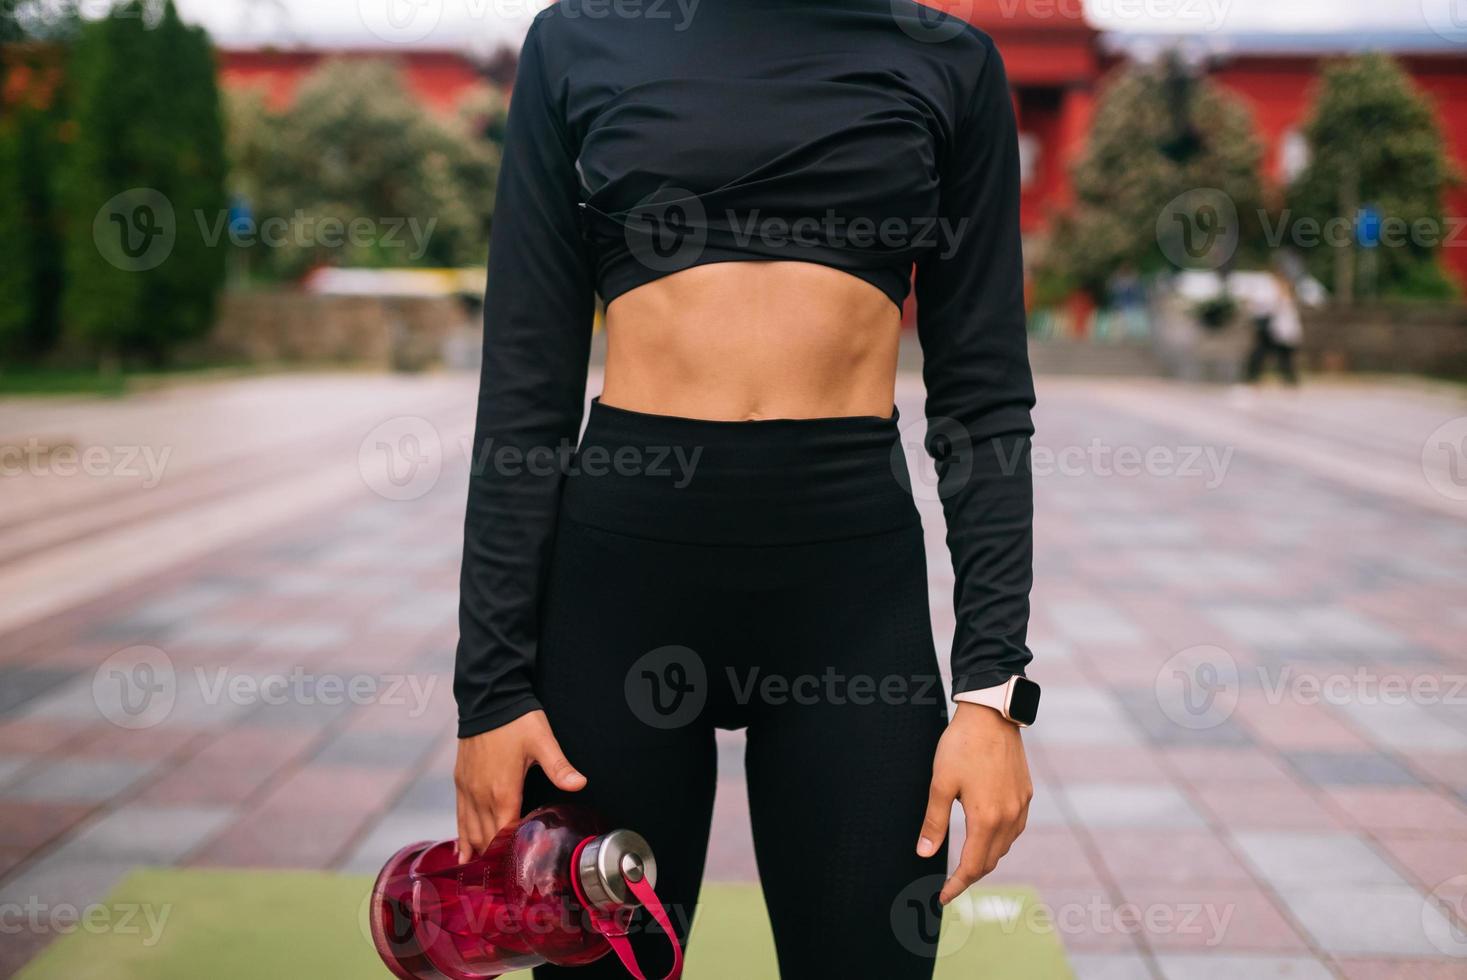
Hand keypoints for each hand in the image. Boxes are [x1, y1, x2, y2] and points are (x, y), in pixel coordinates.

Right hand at [455, 709, 586, 862]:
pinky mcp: (460, 780)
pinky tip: (463, 850)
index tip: (517, 873)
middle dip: (493, 860)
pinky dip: (462, 835)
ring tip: (480, 876)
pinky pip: (459, 815)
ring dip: (475, 851)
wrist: (488, 698)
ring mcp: (468, 788)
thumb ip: (559, 766)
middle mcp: (481, 795)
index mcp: (503, 792)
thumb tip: (580, 784)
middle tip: (501, 882)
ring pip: (468, 830)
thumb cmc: (516, 720)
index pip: (505, 834)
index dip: (510, 855)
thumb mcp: (543, 742)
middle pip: (485, 838)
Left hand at [917, 701, 1032, 903]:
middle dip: (969, 876)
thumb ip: (934, 822)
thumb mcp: (940, 784)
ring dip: (985, 859)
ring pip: (1004, 847)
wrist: (991, 715)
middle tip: (949, 884)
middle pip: (990, 861)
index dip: (956, 885)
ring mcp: (1021, 806)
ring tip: (965, 863)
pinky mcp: (1026, 794)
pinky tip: (986, 836)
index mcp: (987, 819)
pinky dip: (999, 841)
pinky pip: (1014, 829)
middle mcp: (1009, 817)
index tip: (942, 897)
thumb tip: (925, 854)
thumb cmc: (961, 746)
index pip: (972, 866)